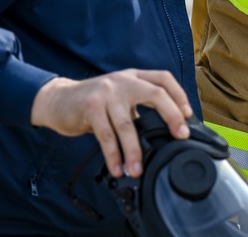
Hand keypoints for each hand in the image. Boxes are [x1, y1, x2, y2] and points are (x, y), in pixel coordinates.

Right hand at [30, 69, 193, 177]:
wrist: (58, 99)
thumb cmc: (93, 102)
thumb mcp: (119, 97)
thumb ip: (139, 106)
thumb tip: (165, 129)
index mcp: (134, 77)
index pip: (163, 79)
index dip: (179, 95)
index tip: (188, 116)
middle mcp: (123, 81)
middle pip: (155, 94)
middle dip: (172, 116)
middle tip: (179, 136)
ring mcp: (107, 92)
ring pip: (127, 124)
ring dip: (134, 150)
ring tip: (137, 170)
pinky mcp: (91, 107)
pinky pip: (106, 135)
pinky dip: (113, 155)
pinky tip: (117, 168)